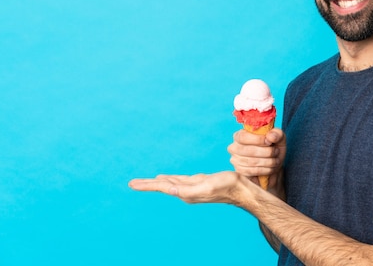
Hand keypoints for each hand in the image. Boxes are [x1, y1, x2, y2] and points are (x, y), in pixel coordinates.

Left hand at [128, 171, 246, 204]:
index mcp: (185, 192)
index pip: (162, 187)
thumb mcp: (205, 186)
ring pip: (169, 183)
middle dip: (147, 185)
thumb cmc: (225, 186)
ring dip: (156, 182)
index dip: (147, 185)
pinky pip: (178, 180)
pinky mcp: (197, 182)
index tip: (133, 184)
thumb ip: (187, 189)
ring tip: (145, 181)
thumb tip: (170, 190)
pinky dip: (169, 179)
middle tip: (132, 183)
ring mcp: (191, 187)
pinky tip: (166, 179)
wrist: (240, 189)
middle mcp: (185, 191)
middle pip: (162, 186)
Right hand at [227, 128, 285, 191]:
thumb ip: (276, 133)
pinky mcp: (240, 171)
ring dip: (268, 162)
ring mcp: (235, 160)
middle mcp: (234, 147)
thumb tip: (270, 136)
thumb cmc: (273, 147)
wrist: (273, 164)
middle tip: (276, 152)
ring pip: (251, 162)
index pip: (243, 137)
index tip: (269, 142)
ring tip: (276, 160)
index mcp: (240, 135)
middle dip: (266, 152)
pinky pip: (252, 171)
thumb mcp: (278, 137)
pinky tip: (271, 168)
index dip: (257, 140)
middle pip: (248, 150)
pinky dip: (265, 170)